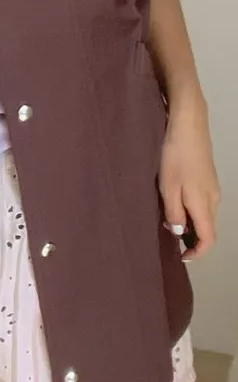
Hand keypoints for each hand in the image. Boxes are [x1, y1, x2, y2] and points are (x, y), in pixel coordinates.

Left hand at [159, 95, 219, 261]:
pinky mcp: (209, 179)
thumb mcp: (168, 187)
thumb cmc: (175, 156)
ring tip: (168, 220)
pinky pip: (203, 203)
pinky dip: (191, 211)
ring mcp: (213, 188)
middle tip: (170, 239)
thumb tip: (179, 233)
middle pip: (208, 228)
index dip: (198, 252)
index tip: (182, 256)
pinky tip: (175, 202)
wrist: (188, 125)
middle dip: (192, 239)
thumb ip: (173, 213)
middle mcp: (214, 199)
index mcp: (204, 205)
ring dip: (190, 223)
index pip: (209, 239)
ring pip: (205, 215)